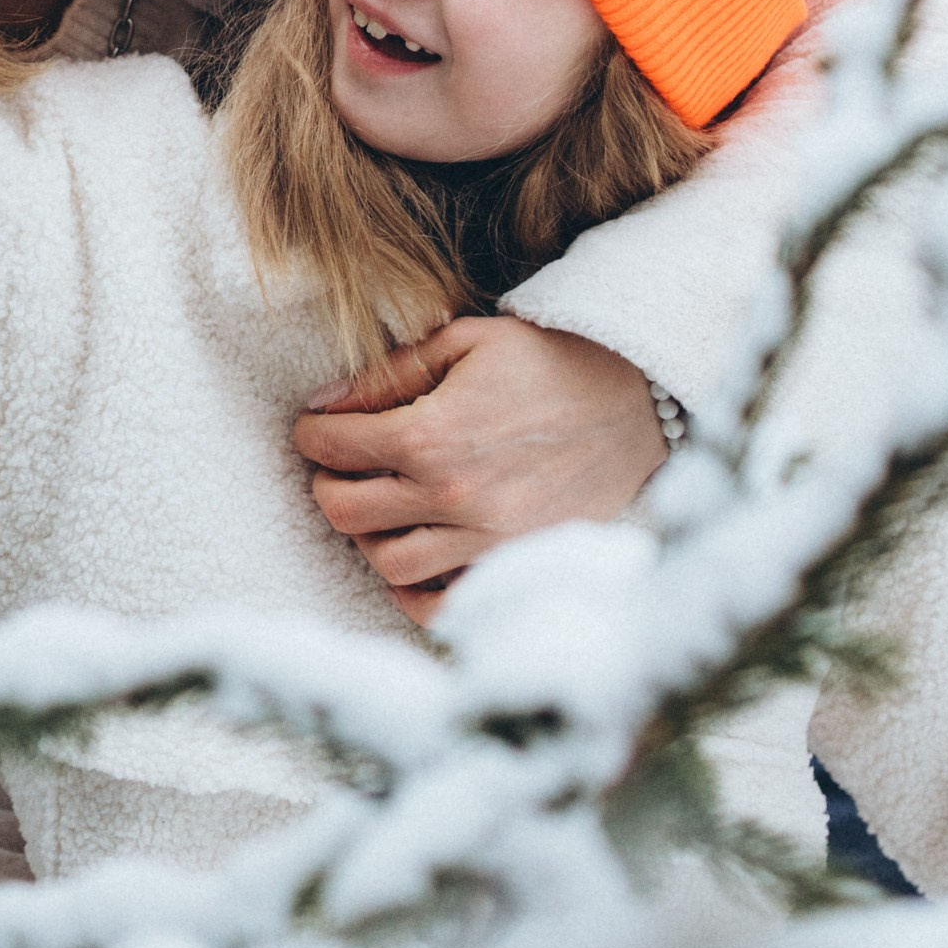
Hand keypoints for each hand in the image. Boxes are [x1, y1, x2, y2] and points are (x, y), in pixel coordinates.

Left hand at [291, 320, 666, 628]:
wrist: (635, 402)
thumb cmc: (548, 361)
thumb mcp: (465, 342)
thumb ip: (388, 374)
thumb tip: (323, 403)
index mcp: (431, 434)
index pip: (333, 448)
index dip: (311, 435)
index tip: (315, 430)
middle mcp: (452, 496)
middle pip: (345, 510)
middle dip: (328, 483)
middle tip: (340, 466)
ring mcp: (485, 540)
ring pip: (385, 562)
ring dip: (367, 534)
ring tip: (378, 505)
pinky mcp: (514, 564)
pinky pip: (441, 606)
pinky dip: (413, 592)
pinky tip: (412, 557)